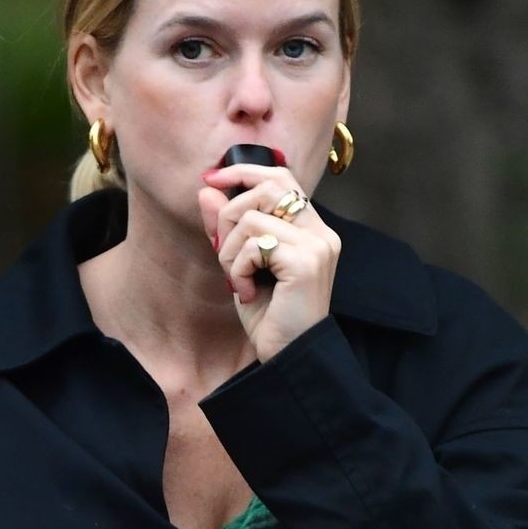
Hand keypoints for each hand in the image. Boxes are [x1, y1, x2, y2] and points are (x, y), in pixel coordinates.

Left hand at [198, 162, 341, 360]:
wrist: (287, 357)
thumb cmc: (269, 316)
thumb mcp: (241, 264)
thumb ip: (227, 227)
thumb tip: (207, 188)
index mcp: (312, 230)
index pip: (281, 176)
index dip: (244, 171)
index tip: (212, 181)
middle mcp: (321, 232)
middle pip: (266, 187)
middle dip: (229, 214)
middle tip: (222, 250)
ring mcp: (317, 246)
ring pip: (252, 218)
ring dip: (230, 250)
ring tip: (237, 280)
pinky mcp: (305, 263)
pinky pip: (253, 245)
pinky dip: (237, 269)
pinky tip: (246, 292)